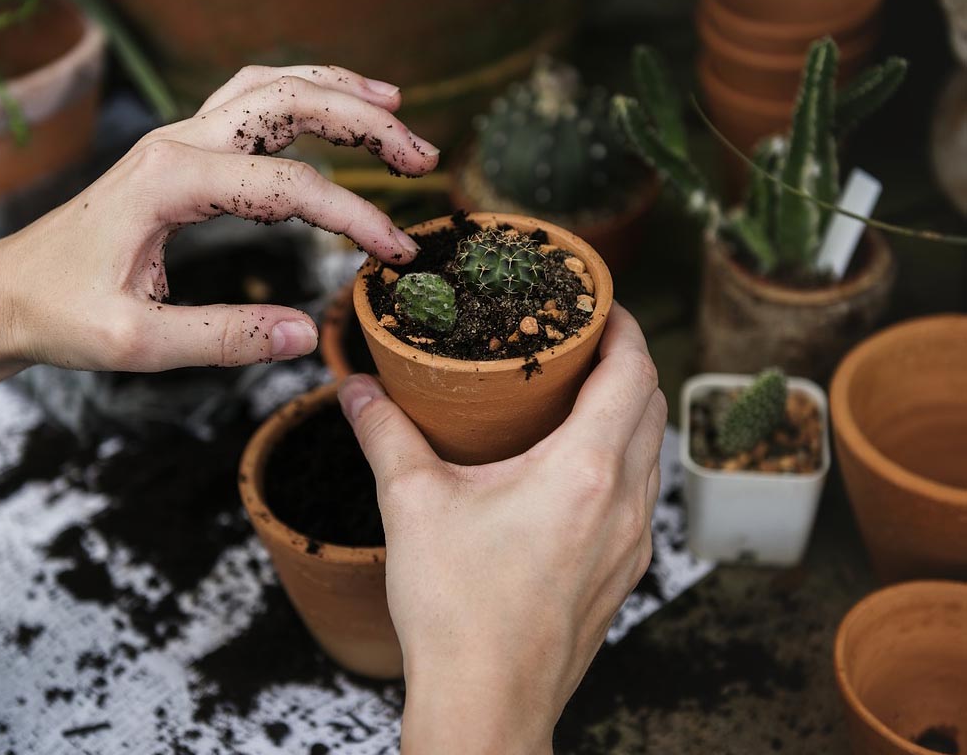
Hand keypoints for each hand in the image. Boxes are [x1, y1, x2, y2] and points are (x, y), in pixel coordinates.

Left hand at [0, 64, 437, 511]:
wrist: (4, 293)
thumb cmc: (60, 314)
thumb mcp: (138, 343)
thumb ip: (225, 338)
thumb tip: (307, 334)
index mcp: (169, 181)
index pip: (288, 186)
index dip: (354, 216)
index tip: (396, 254)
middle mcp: (176, 143)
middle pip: (289, 103)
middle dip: (365, 122)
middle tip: (422, 157)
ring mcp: (176, 139)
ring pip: (270, 88)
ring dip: (337, 92)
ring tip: (395, 107)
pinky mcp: (178, 152)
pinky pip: (248, 102)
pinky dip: (300, 96)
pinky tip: (331, 107)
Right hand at [338, 304, 665, 753]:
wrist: (487, 704)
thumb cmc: (457, 611)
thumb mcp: (412, 505)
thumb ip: (384, 434)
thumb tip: (356, 388)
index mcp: (585, 471)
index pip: (634, 371)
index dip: (624, 326)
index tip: (599, 304)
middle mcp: (625, 503)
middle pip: (652, 405)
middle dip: (626, 362)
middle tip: (580, 341)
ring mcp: (632, 544)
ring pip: (651, 453)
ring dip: (627, 412)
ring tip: (576, 396)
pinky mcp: (623, 574)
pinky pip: (640, 495)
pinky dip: (621, 460)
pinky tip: (573, 468)